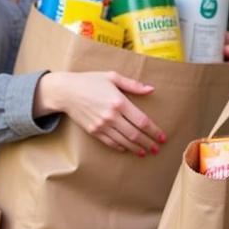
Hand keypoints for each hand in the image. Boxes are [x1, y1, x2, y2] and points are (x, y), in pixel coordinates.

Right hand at [37, 70, 165, 155]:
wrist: (66, 91)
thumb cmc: (90, 81)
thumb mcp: (112, 77)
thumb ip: (133, 84)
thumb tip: (151, 89)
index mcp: (119, 102)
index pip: (142, 121)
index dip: (154, 131)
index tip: (162, 137)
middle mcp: (112, 116)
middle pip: (135, 135)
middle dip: (148, 143)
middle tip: (157, 149)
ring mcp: (102, 125)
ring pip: (124, 141)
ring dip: (136, 148)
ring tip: (145, 152)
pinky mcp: (93, 131)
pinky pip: (110, 143)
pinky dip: (120, 147)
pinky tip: (127, 149)